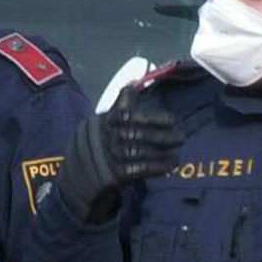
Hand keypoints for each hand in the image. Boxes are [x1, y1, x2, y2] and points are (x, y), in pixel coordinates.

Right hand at [55, 89, 183, 221]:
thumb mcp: (105, 122)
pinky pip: (139, 169)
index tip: (173, 120)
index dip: (153, 117)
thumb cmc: (100, 144)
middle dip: (163, 136)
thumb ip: (121, 105)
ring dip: (162, 153)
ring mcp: (108, 156)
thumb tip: (133, 83)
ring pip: (140, 151)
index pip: (129, 114)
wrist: (79, 177)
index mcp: (105, 120)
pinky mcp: (112, 175)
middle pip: (137, 134)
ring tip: (176, 154)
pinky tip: (169, 165)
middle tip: (181, 137)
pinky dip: (157, 167)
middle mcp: (105, 137)